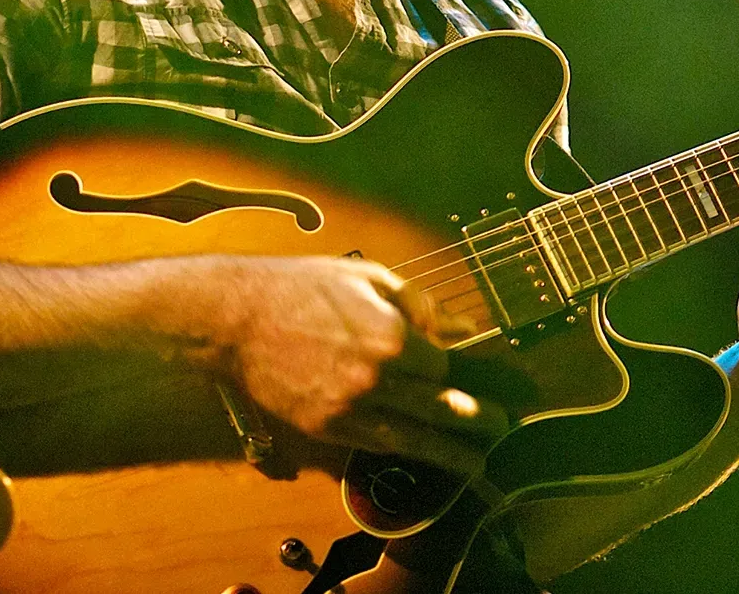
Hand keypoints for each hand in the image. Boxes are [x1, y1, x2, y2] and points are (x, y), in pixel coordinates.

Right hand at [205, 255, 508, 472]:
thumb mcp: (367, 276)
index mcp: (390, 336)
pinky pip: (375, 445)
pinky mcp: (325, 429)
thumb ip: (418, 304)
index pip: (442, 363)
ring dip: (451, 452)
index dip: (453, 363)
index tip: (461, 363)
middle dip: (476, 419)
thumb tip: (456, 327)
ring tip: (478, 462)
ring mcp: (349, 410)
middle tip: (502, 425)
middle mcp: (375, 380)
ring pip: (413, 439)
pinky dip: (404, 451)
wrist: (236, 318)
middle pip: (440, 408)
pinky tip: (423, 454)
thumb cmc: (301, 288)